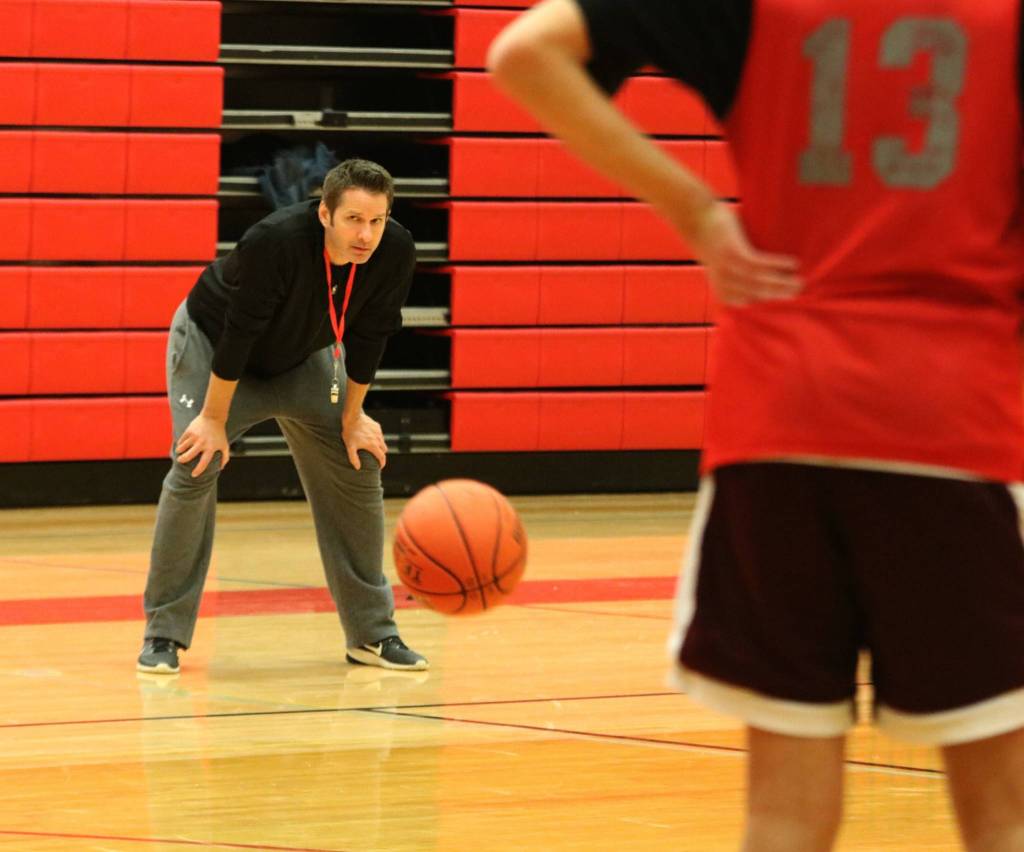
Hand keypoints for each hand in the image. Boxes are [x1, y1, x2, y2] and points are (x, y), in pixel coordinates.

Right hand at [176, 414, 228, 477]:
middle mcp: (202, 443)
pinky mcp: (189, 431)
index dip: (198, 470)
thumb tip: (221, 468)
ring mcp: (195, 437)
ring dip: (180, 451)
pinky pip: (181, 440)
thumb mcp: (225, 445)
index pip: (203, 463)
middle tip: (180, 461)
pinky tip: (181, 445)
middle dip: (182, 460)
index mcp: (211, 448)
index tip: (193, 475)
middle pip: (188, 456)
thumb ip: (225, 457)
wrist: (213, 417)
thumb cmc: (220, 433)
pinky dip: (180, 443)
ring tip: (180, 452)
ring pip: (182, 448)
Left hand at [342, 412, 386, 469]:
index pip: (382, 457)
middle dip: (381, 455)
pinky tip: (371, 437)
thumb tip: (358, 467)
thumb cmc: (350, 432)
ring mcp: (378, 432)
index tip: (380, 466)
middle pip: (384, 450)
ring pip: (382, 442)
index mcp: (373, 445)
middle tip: (376, 457)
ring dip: (380, 446)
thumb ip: (354, 458)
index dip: (382, 463)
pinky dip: (377, 437)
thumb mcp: (350, 447)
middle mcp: (378, 439)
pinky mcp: (377, 426)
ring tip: (373, 447)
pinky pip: (380, 434)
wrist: (353, 417)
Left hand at [688, 203, 802, 306]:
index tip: (789, 301)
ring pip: (760, 281)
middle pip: (758, 294)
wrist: (696, 219)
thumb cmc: (714, 241)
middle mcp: (724, 283)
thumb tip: (770, 280)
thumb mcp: (724, 265)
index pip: (750, 302)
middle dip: (781, 294)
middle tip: (800, 292)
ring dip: (783, 282)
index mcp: (722, 290)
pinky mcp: (733, 253)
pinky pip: (760, 263)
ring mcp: (728, 269)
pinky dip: (777, 264)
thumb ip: (741, 276)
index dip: (770, 302)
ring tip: (799, 281)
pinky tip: (792, 264)